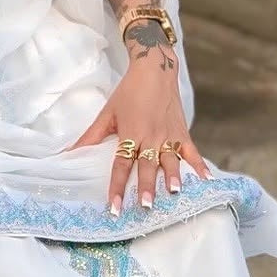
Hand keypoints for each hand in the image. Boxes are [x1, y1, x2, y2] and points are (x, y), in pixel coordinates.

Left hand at [67, 43, 211, 213]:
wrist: (154, 69)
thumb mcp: (108, 113)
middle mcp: (150, 137)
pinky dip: (199, 166)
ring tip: (173, 193)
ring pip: (170, 160)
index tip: (114, 206)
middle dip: (145, 187)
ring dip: (172, 177)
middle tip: (145, 206)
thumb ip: (92, 136)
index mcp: (130, 133)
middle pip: (146, 165)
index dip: (116, 185)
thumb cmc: (128, 92)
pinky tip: (206, 180)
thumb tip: (70, 152)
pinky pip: (192, 151)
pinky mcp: (182, 133)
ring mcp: (168, 135)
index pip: (121, 164)